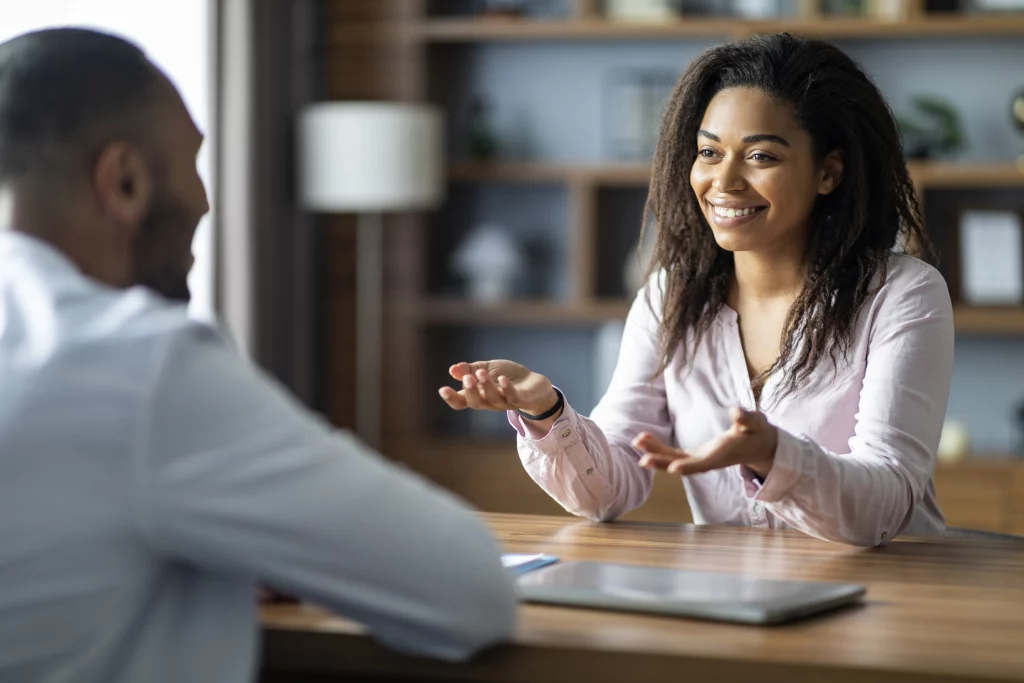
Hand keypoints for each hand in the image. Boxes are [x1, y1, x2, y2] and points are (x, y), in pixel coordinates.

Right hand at [438, 360, 557, 415]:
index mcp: (479, 395)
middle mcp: (490, 402)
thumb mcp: (487, 368)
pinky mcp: (521, 400)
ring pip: (493, 399)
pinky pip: (513, 397)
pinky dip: (507, 388)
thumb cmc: (507, 376)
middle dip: (470, 391)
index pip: (462, 402)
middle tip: (467, 378)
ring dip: (486, 386)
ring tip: (482, 373)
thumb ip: (470, 369)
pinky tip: (502, 379)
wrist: (534, 383)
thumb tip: (452, 370)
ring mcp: (505, 403)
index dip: (451, 398)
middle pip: (476, 403)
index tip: (443, 389)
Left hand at [633, 407, 776, 477]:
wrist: (757, 444)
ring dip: (655, 453)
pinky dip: (658, 447)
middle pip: (682, 465)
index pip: (703, 464)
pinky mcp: (694, 455)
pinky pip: (673, 453)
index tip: (673, 468)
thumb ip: (747, 419)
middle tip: (642, 459)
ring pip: (673, 459)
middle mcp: (707, 461)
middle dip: (662, 463)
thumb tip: (737, 412)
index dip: (689, 466)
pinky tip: (643, 439)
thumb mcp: (755, 423)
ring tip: (636, 442)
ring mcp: (699, 459)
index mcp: (721, 456)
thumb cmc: (756, 432)